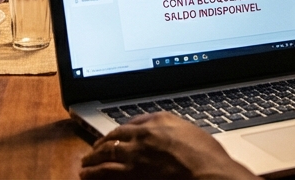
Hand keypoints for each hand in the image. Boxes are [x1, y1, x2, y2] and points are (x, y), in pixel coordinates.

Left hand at [80, 113, 255, 179]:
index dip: (121, 131)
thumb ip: (176, 133)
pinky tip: (87, 174)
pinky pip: (106, 172)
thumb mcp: (194, 134)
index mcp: (160, 120)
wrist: (209, 173)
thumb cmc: (209, 158)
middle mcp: (144, 134)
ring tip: (85, 163)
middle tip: (94, 149)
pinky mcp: (132, 173)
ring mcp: (136, 153)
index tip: (116, 135)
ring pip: (106, 153)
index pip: (133, 122)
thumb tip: (172, 138)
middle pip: (116, 136)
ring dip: (93, 158)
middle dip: (102, 142)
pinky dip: (94, 173)